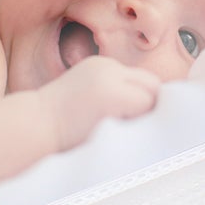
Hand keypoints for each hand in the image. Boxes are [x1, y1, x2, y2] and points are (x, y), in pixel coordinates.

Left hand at [44, 55, 160, 152]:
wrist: (41, 122)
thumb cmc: (74, 141)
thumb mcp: (112, 139)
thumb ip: (138, 127)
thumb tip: (162, 125)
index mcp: (112, 95)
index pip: (154, 102)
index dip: (156, 119)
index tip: (152, 131)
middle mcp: (109, 73)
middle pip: (152, 83)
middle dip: (155, 102)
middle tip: (148, 122)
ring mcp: (102, 64)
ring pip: (140, 77)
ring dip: (141, 92)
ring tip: (130, 113)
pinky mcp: (96, 62)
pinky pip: (124, 72)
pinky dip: (126, 86)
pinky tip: (115, 101)